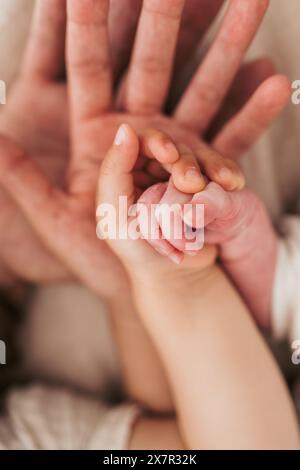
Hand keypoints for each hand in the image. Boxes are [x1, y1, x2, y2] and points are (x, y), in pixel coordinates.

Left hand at [0, 0, 288, 295]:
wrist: (136, 283)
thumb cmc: (88, 255)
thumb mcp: (49, 217)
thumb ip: (20, 178)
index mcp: (93, 133)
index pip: (87, 65)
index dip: (87, 20)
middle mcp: (138, 129)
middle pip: (151, 62)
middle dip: (165, 16)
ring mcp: (175, 145)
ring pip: (201, 87)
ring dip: (225, 47)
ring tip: (252, 2)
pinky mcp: (204, 169)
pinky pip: (230, 136)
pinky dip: (251, 111)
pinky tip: (273, 79)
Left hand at [97, 124, 216, 283]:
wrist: (176, 276)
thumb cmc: (138, 249)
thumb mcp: (114, 212)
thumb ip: (112, 171)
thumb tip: (125, 129)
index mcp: (128, 173)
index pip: (140, 142)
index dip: (155, 142)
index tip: (168, 154)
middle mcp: (155, 172)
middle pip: (172, 148)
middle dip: (183, 161)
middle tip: (191, 182)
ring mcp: (181, 179)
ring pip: (195, 157)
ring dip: (204, 168)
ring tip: (206, 189)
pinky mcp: (206, 188)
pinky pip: (217, 170)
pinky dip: (225, 172)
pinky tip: (231, 182)